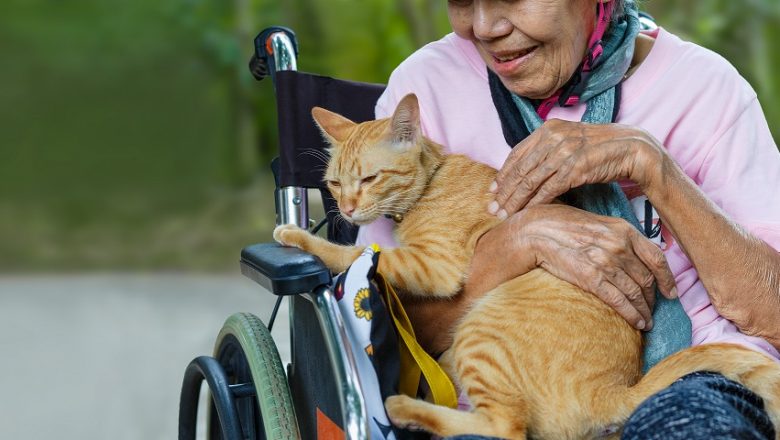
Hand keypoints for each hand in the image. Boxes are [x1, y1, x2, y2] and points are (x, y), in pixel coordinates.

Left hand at [488, 119, 662, 218]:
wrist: (631, 148)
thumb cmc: (598, 149)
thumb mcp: (569, 142)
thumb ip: (547, 151)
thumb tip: (524, 170)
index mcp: (548, 129)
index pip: (516, 154)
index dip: (503, 174)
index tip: (492, 191)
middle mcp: (553, 137)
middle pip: (520, 169)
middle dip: (504, 192)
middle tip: (491, 209)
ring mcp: (564, 152)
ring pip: (530, 181)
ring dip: (515, 201)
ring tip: (504, 215)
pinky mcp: (575, 168)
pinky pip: (548, 189)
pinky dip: (535, 203)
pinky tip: (526, 214)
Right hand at [511, 204, 677, 330]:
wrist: (535, 231)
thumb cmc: (562, 224)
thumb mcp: (596, 223)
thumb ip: (616, 237)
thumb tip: (630, 254)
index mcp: (624, 230)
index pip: (657, 258)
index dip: (667, 278)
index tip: (671, 292)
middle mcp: (619, 246)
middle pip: (647, 279)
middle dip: (653, 299)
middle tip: (653, 310)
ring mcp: (606, 263)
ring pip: (636, 293)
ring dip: (644, 311)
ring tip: (646, 322)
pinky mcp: (592, 279)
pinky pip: (620, 301)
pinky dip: (632, 315)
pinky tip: (637, 323)